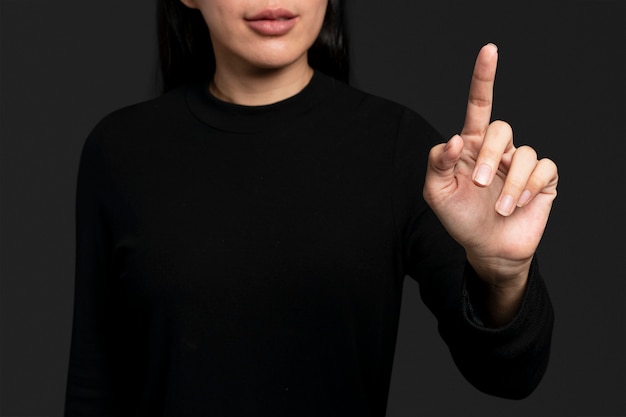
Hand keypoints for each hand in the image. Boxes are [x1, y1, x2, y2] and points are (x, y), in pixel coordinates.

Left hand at [423, 44, 557, 287]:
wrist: (486, 249)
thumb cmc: (460, 219)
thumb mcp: (437, 194)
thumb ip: (437, 164)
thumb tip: (454, 138)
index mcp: (470, 147)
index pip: (478, 106)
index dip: (483, 78)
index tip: (489, 50)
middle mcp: (497, 150)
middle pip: (501, 129)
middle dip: (490, 156)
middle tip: (479, 185)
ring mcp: (520, 164)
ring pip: (525, 152)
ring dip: (510, 183)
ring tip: (499, 207)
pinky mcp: (542, 180)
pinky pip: (544, 168)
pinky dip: (530, 187)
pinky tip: (518, 203)